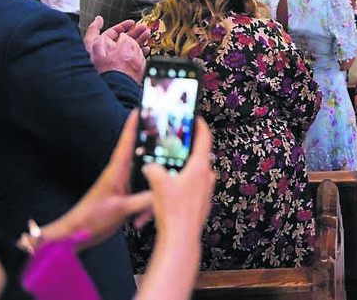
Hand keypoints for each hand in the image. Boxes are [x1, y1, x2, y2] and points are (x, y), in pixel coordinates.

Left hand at [40, 112, 151, 249]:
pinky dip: (148, 208)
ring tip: (146, 215)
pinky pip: (145, 197)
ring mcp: (124, 187)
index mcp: (117, 170)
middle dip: (158, 154)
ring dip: (153, 194)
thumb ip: (143, 201)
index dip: (134, 123)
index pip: (127, 141)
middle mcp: (122, 175)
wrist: (75, 236)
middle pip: (143, 158)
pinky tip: (142, 222)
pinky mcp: (127, 199)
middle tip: (175, 148)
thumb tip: (164, 193)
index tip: (143, 107)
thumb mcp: (119, 209)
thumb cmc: (90, 219)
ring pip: (147, 181)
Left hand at [84, 16, 145, 82]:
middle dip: (133, 32)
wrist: (120, 86)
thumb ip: (122, 37)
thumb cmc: (114, 68)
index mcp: (97, 45)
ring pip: (127, 48)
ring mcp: (113, 62)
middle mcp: (104, 53)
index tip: (131, 23)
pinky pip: (130, 58)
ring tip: (147, 35)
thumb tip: (124, 36)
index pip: (109, 32)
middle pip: (120, 39)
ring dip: (138, 41)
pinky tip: (145, 49)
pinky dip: (138, 52)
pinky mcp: (121, 69)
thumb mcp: (121, 45)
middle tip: (143, 28)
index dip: (122, 26)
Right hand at [143, 116, 214, 244]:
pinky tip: (165, 195)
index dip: (200, 126)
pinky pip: (190, 190)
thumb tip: (149, 166)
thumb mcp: (157, 183)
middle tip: (174, 146)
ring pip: (192, 175)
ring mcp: (205, 191)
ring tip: (163, 175)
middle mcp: (207, 178)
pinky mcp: (201, 204)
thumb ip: (153, 169)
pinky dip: (179, 188)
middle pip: (198, 157)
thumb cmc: (173, 210)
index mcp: (199, 167)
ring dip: (179, 173)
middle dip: (185, 152)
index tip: (197, 118)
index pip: (204, 139)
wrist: (181, 239)